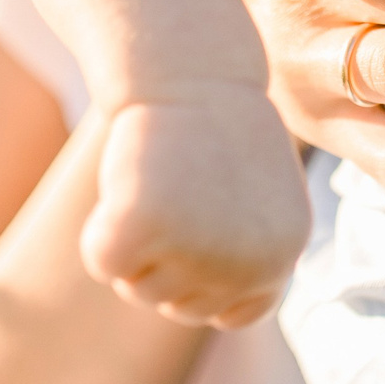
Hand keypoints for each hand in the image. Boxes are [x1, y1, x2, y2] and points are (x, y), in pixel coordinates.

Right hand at [82, 92, 310, 328]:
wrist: (190, 70)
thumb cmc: (218, 128)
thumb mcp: (258, 199)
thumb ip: (248, 256)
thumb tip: (230, 313)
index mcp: (284, 254)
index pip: (231, 313)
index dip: (202, 280)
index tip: (197, 228)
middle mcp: (250, 263)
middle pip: (179, 305)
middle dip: (164, 258)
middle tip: (176, 188)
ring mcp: (198, 249)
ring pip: (140, 286)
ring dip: (137, 241)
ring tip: (159, 178)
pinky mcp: (143, 226)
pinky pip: (105, 261)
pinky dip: (101, 229)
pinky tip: (128, 182)